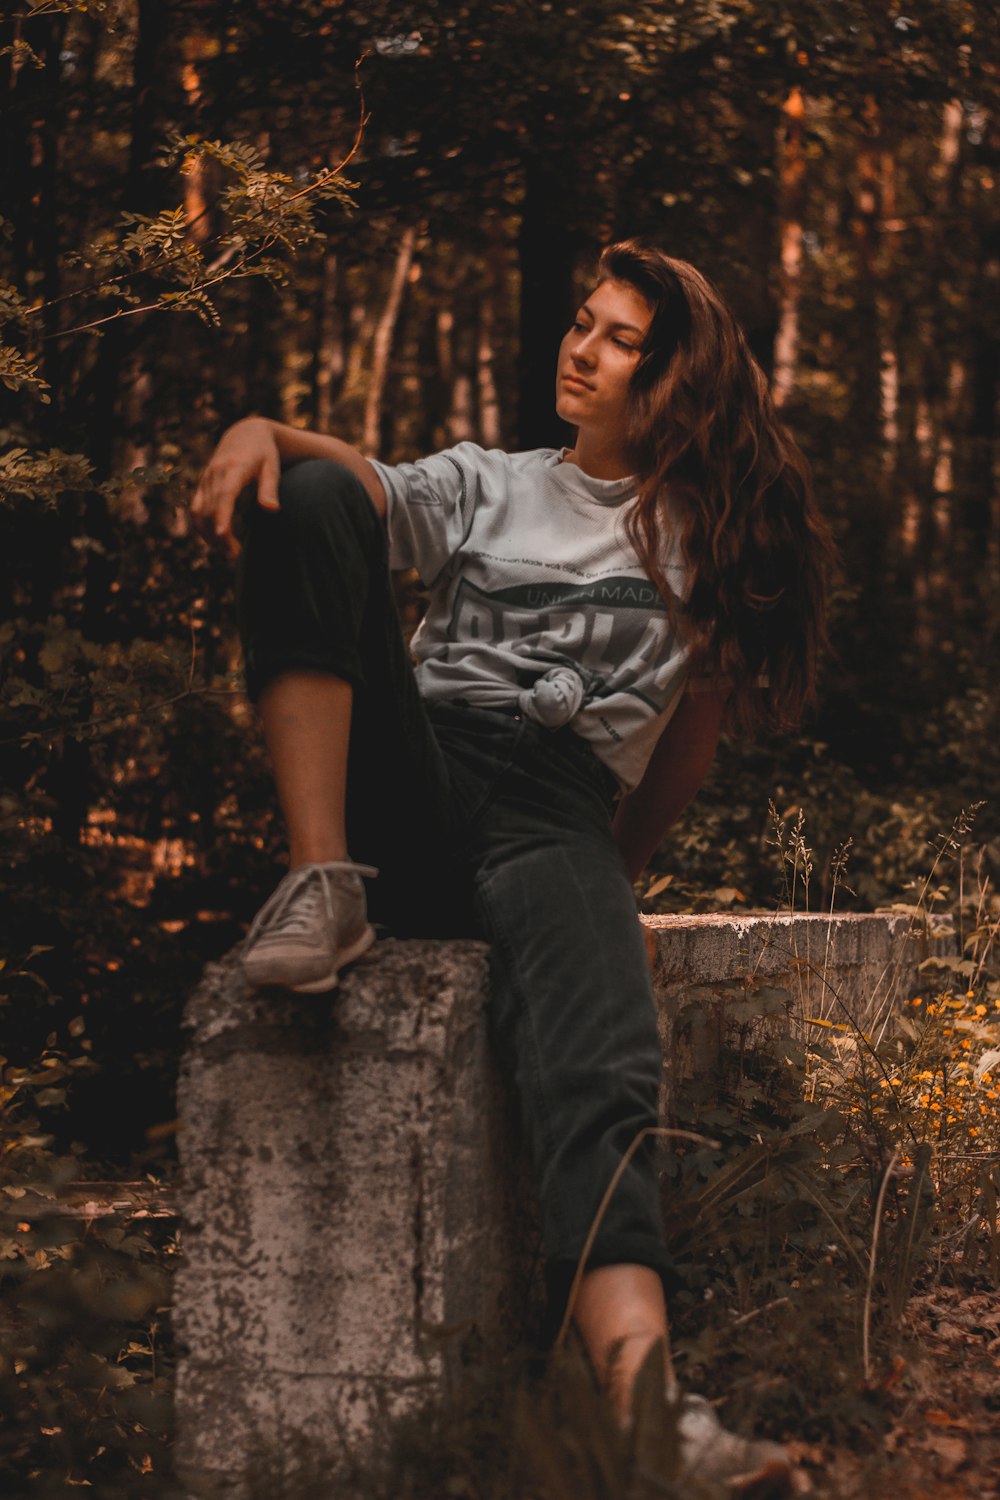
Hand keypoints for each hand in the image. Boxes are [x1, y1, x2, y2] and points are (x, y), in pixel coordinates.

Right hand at [190, 417, 280, 556]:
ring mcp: (206, 479)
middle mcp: (215, 473)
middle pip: (211, 508)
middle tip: (236, 556)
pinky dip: (201, 527)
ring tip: (228, 552)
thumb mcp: (272, 467)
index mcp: (234, 468)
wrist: (245, 434)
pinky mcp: (202, 485)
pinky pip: (196, 509)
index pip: (224, 494)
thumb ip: (270, 488)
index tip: (222, 535)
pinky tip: (215, 541)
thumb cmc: (264, 453)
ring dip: (209, 534)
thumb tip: (272, 510)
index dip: (221, 515)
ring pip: (199, 511)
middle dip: (219, 534)